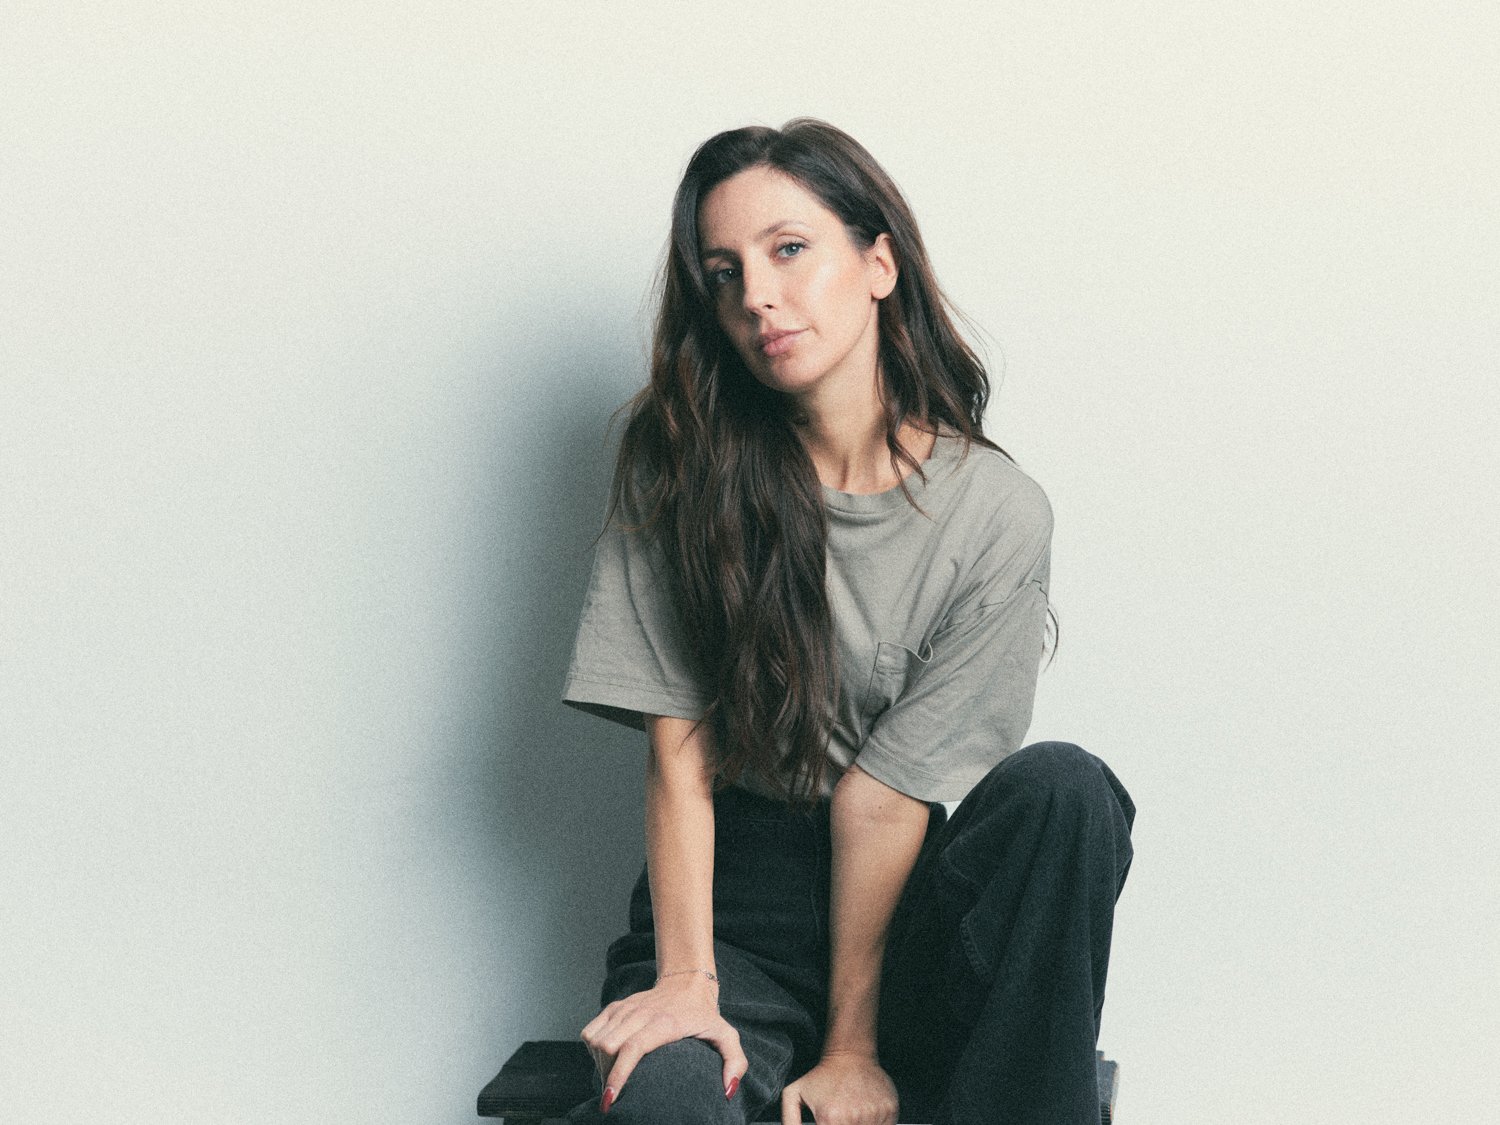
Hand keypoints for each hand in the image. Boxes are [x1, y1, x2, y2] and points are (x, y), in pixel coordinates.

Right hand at [580, 973, 747, 1112]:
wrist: (687, 981)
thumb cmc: (704, 1014)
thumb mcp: (726, 1035)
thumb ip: (735, 1062)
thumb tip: (727, 1091)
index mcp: (665, 1023)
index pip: (632, 1048)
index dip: (618, 1075)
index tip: (611, 1100)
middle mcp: (641, 1013)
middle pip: (608, 1047)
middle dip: (607, 1075)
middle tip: (616, 1095)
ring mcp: (625, 1008)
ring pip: (596, 1040)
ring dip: (599, 1064)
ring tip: (612, 1080)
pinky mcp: (614, 1006)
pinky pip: (590, 1031)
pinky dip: (593, 1048)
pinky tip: (607, 1060)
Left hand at [780, 1051, 897, 1124]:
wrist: (850, 1055)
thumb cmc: (823, 1076)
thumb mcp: (794, 1095)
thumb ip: (790, 1120)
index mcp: (830, 1120)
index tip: (829, 1124)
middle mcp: (854, 1119)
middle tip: (842, 1119)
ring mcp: (874, 1115)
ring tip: (853, 1114)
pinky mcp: (890, 1110)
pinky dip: (876, 1124)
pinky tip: (865, 1114)